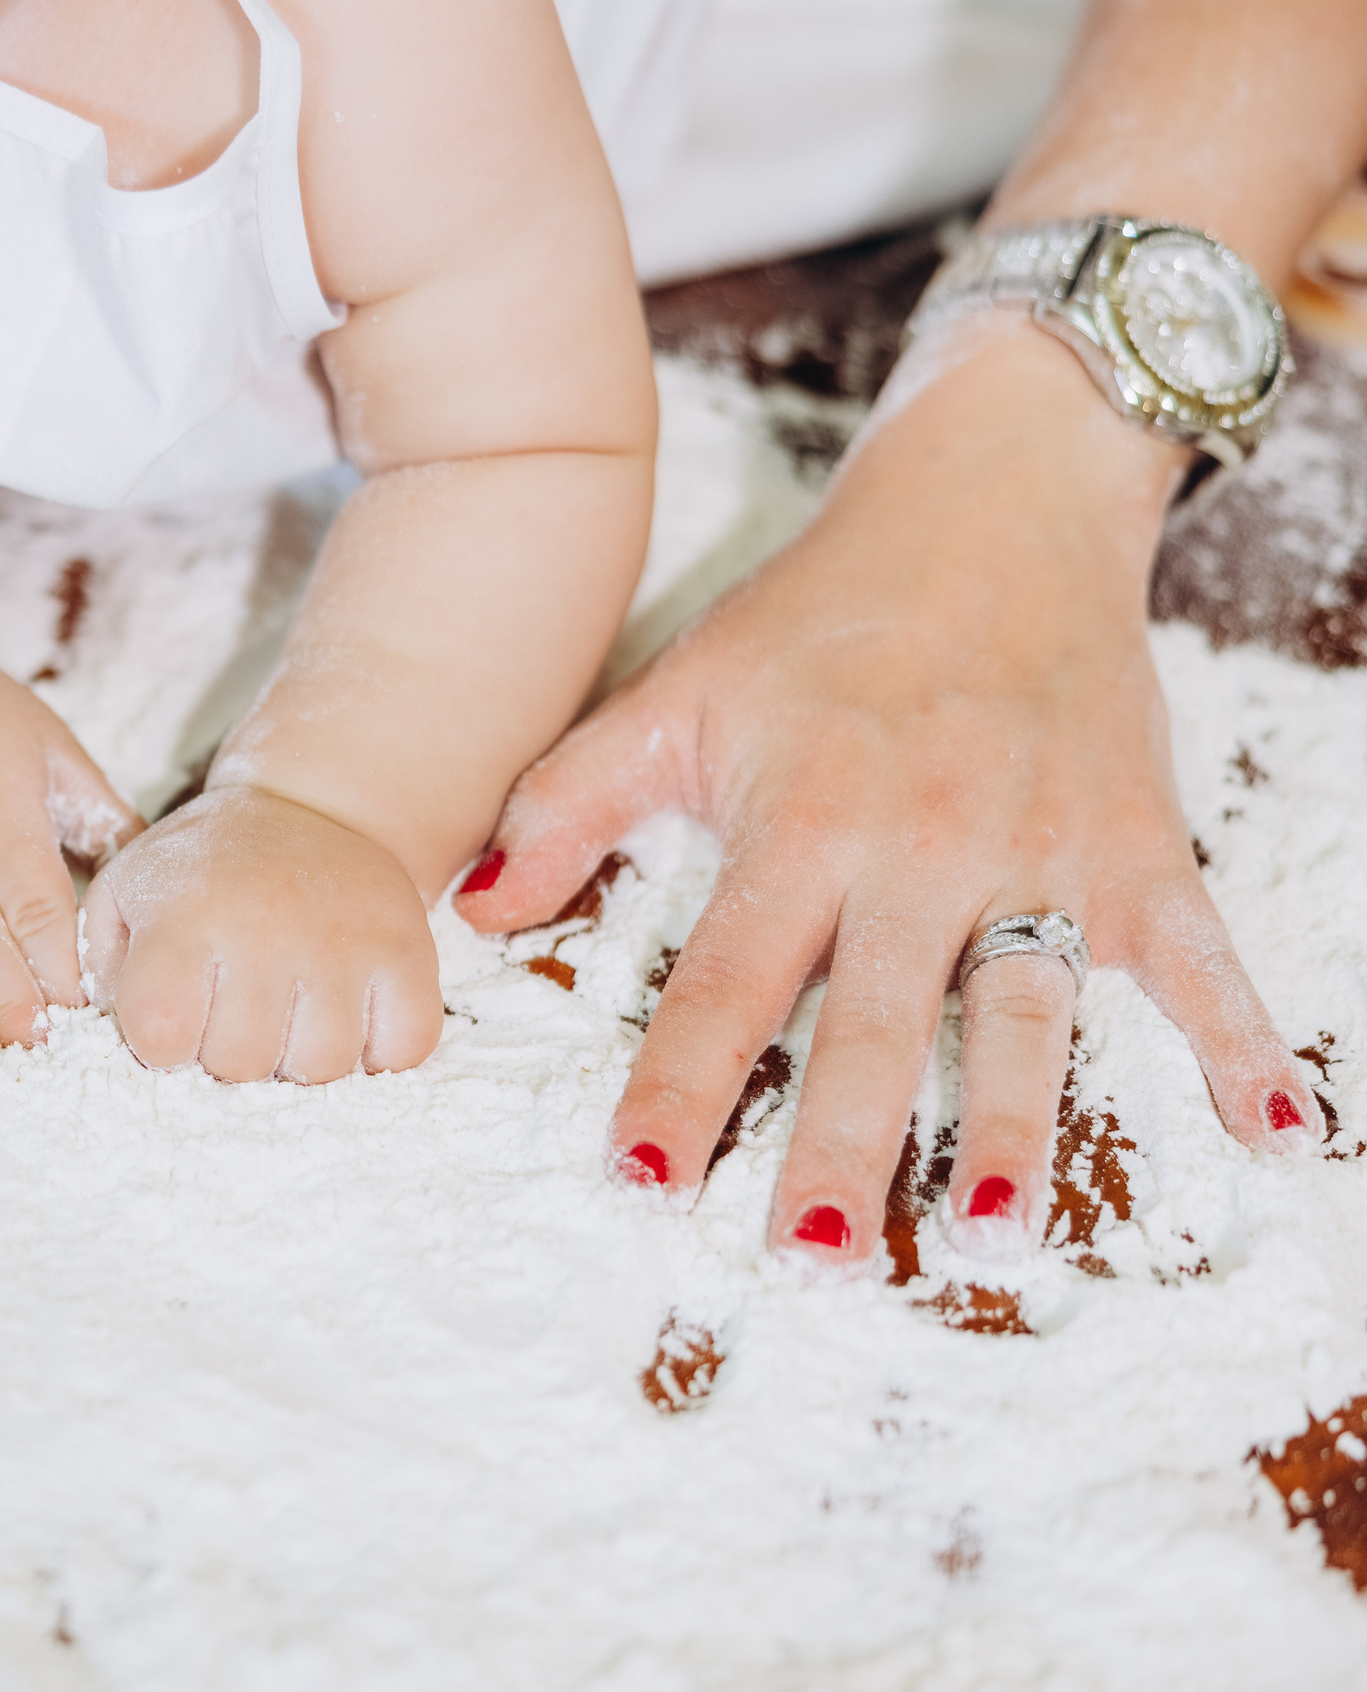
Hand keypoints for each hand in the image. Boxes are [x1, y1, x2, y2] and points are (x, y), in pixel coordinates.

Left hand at [84, 785, 441, 1082]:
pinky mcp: (408, 955)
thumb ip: (104, 970)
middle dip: (229, 1051)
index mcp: (186, 918)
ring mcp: (345, 945)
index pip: (161, 1038)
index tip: (173, 1014)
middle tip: (235, 1007)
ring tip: (288, 1010)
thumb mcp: (127, 894)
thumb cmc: (204, 870)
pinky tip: (347, 1013)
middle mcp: (266, 930)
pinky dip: (377, 1050)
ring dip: (300, 1055)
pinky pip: (401, 1051)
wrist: (308, 810)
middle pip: (241, 1065)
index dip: (162, 1043)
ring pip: (320, 1069)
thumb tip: (118, 1042)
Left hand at [455, 325, 1323, 1266]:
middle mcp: (923, 842)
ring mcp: (1044, 845)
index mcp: (803, 815)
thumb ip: (568, 800)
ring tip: (986, 1237)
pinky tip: (1280, 1126)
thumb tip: (474, 908)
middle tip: (809, 1259)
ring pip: (1026, 1008)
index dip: (680, 1079)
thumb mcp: (677, 691)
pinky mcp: (1139, 837)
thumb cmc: (821, 614)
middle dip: (837, 1142)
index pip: (727, 975)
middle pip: (873, 1020)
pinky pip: (1199, 950)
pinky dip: (1243, 1036)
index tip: (641, 1178)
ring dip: (1011, 1125)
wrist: (998, 497)